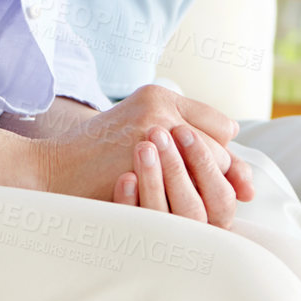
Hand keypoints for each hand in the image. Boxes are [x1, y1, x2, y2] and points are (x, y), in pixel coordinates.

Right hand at [40, 85, 254, 227]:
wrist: (50, 172)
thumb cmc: (97, 161)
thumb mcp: (140, 136)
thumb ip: (188, 147)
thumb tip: (250, 186)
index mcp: (158, 94)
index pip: (220, 129)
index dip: (212, 157)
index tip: (194, 174)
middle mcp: (160, 106)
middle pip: (219, 150)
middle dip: (208, 175)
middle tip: (178, 191)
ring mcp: (154, 130)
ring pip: (211, 168)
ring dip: (198, 189)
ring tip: (168, 197)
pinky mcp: (147, 161)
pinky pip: (194, 187)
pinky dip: (187, 201)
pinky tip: (166, 206)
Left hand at [112, 124, 245, 225]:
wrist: (106, 168)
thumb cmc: (163, 161)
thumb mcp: (193, 159)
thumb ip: (217, 155)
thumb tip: (234, 136)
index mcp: (210, 213)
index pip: (221, 198)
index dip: (206, 164)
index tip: (183, 130)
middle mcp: (187, 229)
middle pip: (192, 209)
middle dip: (177, 170)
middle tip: (158, 132)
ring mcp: (155, 231)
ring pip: (160, 214)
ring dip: (153, 179)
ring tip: (143, 146)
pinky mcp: (126, 229)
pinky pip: (129, 221)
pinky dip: (129, 199)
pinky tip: (126, 176)